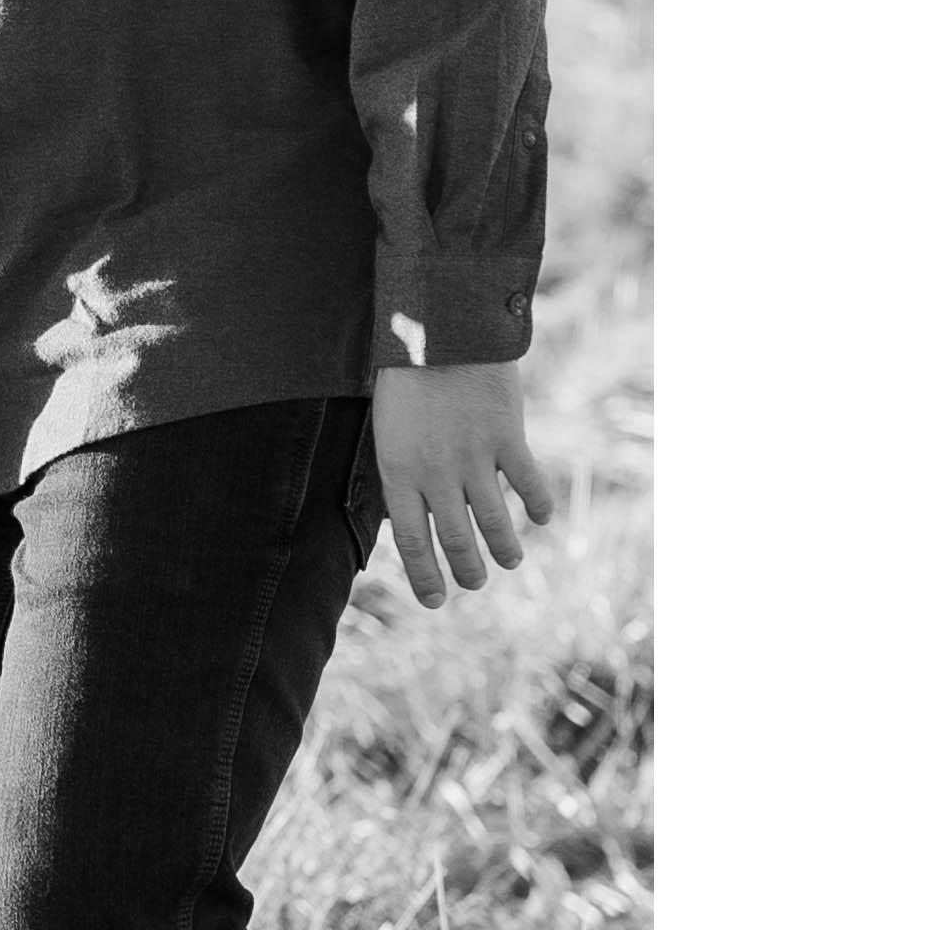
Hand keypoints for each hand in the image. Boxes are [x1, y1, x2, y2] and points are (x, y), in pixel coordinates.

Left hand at [367, 359, 553, 609]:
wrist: (437, 328)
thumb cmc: (404, 377)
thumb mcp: (388, 430)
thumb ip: (404, 472)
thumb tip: (414, 515)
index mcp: (398, 472)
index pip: (412, 543)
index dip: (425, 577)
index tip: (434, 600)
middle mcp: (436, 473)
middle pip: (456, 540)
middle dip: (468, 570)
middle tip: (475, 583)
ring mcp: (475, 457)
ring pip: (494, 522)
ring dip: (504, 548)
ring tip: (510, 561)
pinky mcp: (508, 437)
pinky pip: (529, 484)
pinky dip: (537, 505)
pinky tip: (541, 518)